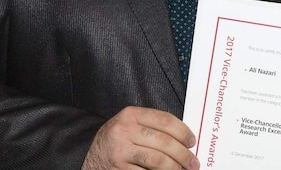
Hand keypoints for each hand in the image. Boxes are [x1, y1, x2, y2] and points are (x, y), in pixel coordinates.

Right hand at [82, 106, 199, 169]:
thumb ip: (152, 127)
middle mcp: (124, 131)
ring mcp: (120, 151)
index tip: (192, 142)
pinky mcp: (119, 169)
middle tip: (193, 162)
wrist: (87, 155)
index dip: (183, 132)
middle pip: (164, 142)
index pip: (165, 120)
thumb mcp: (130, 125)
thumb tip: (183, 140)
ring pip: (158, 160)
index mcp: (131, 115)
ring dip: (175, 168)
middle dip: (183, 154)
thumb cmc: (115, 140)